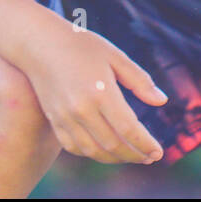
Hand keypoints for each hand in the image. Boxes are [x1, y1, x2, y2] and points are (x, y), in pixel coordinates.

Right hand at [19, 26, 168, 164]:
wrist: (38, 42)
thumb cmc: (80, 44)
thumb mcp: (114, 55)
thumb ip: (139, 80)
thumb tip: (162, 101)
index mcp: (101, 92)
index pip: (128, 129)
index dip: (145, 144)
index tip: (158, 152)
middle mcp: (81, 109)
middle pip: (113, 145)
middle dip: (134, 155)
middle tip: (149, 157)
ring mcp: (65, 117)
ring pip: (93, 151)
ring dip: (115, 158)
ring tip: (132, 156)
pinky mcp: (54, 120)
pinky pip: (74, 147)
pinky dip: (92, 153)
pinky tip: (105, 150)